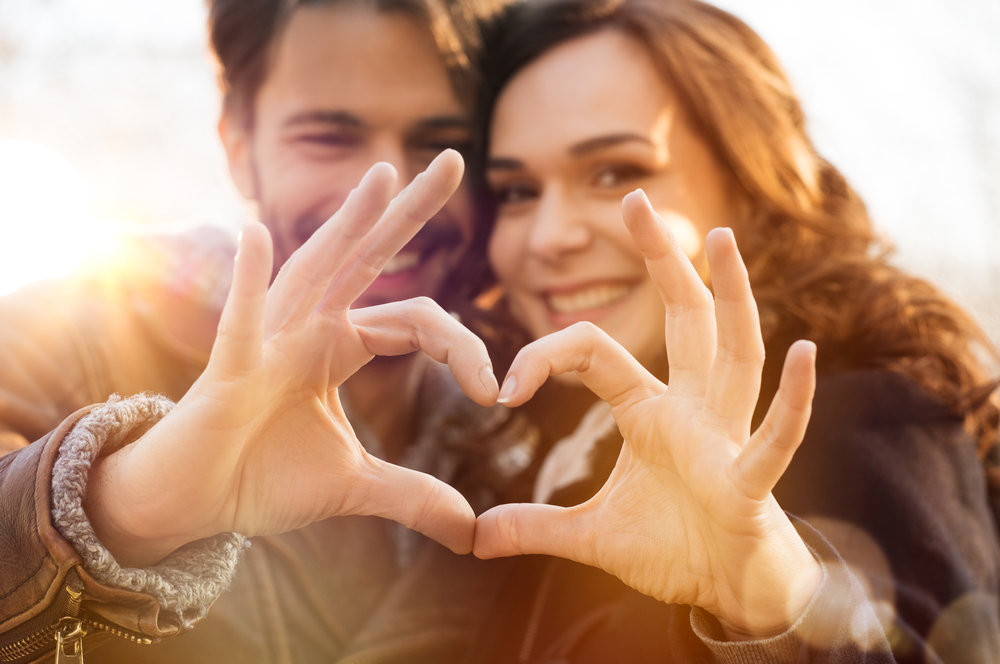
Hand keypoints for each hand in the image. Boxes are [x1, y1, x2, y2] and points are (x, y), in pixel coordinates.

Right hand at [86, 150, 497, 565]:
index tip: (495, 392)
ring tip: (382, 177)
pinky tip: (255, 233)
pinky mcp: (230, 369)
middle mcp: (308, 327)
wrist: (194, 504)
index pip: (417, 321)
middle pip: (368, 258)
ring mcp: (268, 340)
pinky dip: (248, 281)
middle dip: (410, 213)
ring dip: (346, 224)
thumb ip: (412, 496)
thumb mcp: (353, 485)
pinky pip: (241, 321)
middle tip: (455, 161)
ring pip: (313, 270)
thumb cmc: (262, 477)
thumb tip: (471, 530)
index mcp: (340, 345)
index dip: (463, 350)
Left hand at [474, 190, 820, 639]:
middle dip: (662, 261)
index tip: (504, 387)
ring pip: (734, 354)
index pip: (596, 353)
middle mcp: (694, 410)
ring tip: (719, 238)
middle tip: (635, 199)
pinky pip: (774, 436)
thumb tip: (475, 537)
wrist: (732, 593)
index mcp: (651, 413)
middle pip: (683, 320)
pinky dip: (792, 400)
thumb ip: (537, 528)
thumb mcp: (593, 537)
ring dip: (731, 297)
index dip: (546, 356)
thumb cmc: (676, 550)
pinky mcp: (750, 482)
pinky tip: (803, 353)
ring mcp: (726, 438)